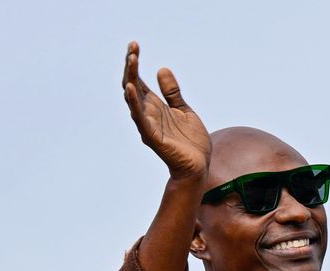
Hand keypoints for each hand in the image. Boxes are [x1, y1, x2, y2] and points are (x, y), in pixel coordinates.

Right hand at [123, 42, 210, 182]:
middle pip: (133, 86)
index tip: (134, 45)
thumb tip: (161, 69)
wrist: (199, 166)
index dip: (134, 64)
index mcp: (155, 107)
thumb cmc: (191, 142)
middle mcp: (148, 114)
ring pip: (133, 99)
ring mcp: (149, 125)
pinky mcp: (153, 137)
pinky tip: (130, 88)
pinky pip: (140, 119)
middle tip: (132, 47)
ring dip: (131, 78)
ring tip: (131, 59)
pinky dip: (134, 103)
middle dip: (130, 67)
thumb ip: (173, 93)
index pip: (139, 82)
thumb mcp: (184, 110)